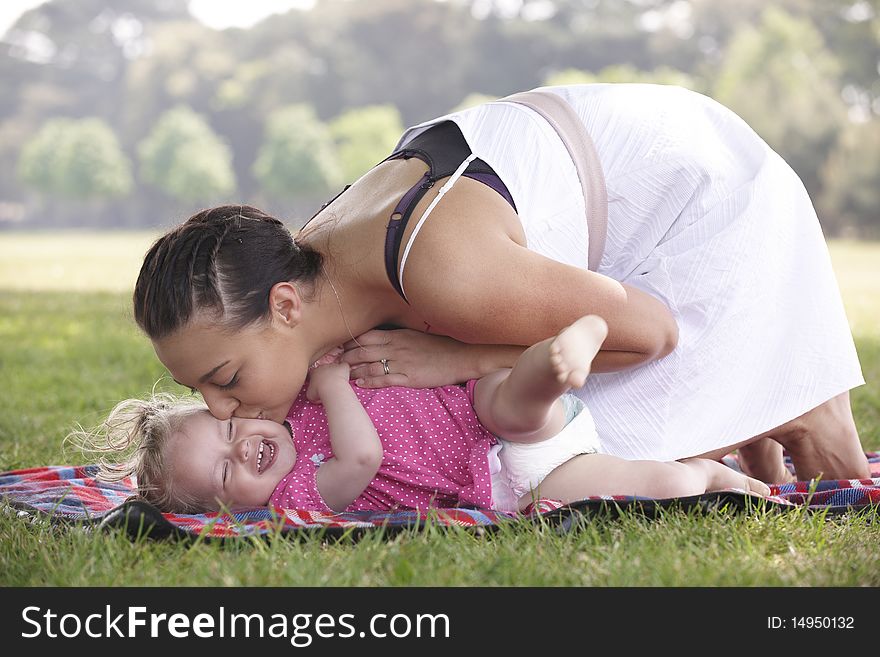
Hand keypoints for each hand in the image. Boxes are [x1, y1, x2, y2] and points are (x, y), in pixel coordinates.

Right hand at [307, 361, 351, 402]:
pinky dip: (345, 370)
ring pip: (334, 367)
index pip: (313, 373)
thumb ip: (311, 390)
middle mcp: (323, 366)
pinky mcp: (342, 367)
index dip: (316, 379)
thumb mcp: (310, 395)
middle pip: (324, 369)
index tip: (319, 385)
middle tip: (329, 385)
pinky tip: (345, 377)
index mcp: (314, 372)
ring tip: (337, 383)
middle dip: (326, 376)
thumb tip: (314, 392)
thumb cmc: (320, 392)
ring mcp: (333, 365)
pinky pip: (344, 366)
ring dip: (335, 373)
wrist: (331, 389)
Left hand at [341, 329, 488, 388]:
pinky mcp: (409, 378)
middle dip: (344, 358)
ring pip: (370, 366)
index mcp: (397, 336)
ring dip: (352, 371)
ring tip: (340, 376)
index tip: (337, 349)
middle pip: (362, 352)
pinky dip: (369, 381)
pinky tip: (359, 384)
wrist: (461, 356)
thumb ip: (396, 338)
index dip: (348, 343)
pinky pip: (385, 380)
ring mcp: (402, 363)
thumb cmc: (439, 346)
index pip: (365, 337)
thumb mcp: (415, 336)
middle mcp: (396, 347)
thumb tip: (378, 342)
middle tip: (332, 364)